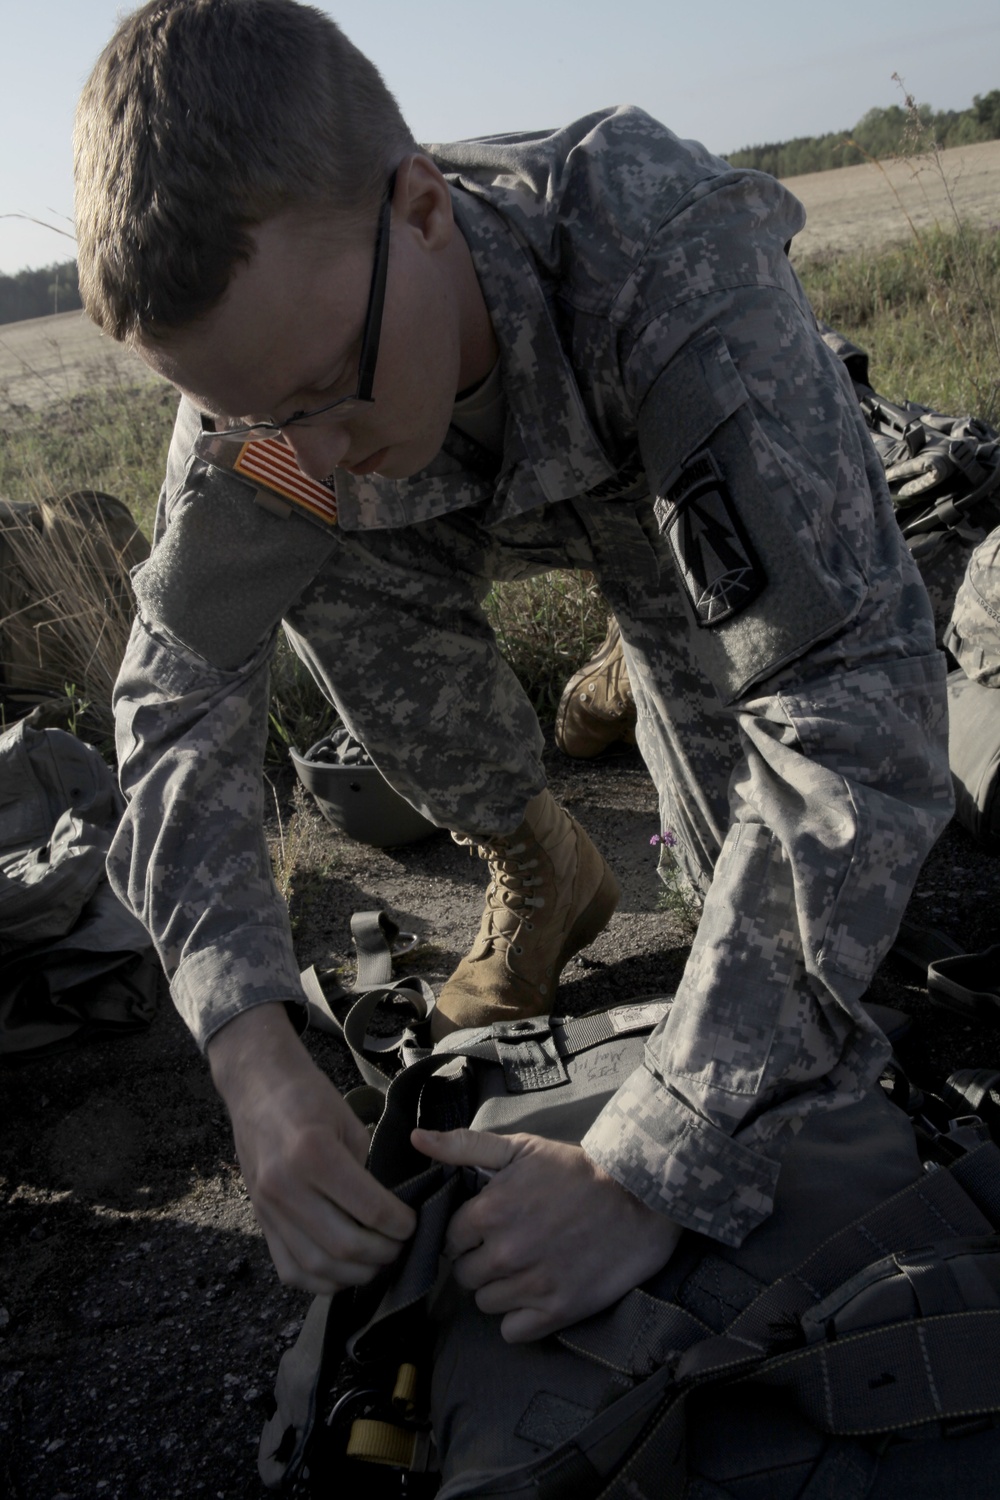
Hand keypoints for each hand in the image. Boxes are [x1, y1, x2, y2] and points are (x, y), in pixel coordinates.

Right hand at [208, 1004, 414, 1293]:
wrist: (258, 1086)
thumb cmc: (308, 1097)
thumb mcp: (348, 1124)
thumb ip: (364, 1172)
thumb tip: (386, 1215)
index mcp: (314, 1154)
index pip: (370, 1209)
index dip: (400, 1225)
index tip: (412, 1224)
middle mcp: (286, 1186)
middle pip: (344, 1246)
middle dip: (382, 1254)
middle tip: (400, 1247)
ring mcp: (268, 1208)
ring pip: (317, 1266)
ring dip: (355, 1274)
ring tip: (377, 1263)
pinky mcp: (259, 1220)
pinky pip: (289, 1270)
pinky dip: (320, 1282)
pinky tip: (343, 1273)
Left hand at [412, 1127, 681, 1341]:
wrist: (637, 1200)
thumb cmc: (575, 1171)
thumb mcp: (520, 1148)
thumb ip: (463, 1146)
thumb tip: (417, 1140)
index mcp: (487, 1213)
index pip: (451, 1242)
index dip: (469, 1235)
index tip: (490, 1228)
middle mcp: (503, 1254)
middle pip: (466, 1276)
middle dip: (482, 1263)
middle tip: (511, 1247)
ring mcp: (529, 1286)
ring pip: (486, 1304)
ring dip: (500, 1290)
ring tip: (527, 1268)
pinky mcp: (555, 1312)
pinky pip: (512, 1332)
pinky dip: (520, 1319)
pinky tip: (536, 1294)